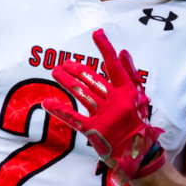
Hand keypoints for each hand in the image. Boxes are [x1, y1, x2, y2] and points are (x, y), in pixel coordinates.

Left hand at [43, 29, 164, 185]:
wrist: (137, 152)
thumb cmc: (136, 122)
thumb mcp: (138, 98)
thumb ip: (131, 75)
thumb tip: (123, 52)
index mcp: (128, 92)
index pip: (114, 66)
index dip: (105, 48)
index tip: (97, 33)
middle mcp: (116, 101)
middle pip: (93, 79)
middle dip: (77, 69)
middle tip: (64, 64)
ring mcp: (105, 116)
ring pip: (82, 93)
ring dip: (67, 82)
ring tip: (56, 73)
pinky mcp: (94, 130)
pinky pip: (73, 117)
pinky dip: (60, 109)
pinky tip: (48, 102)